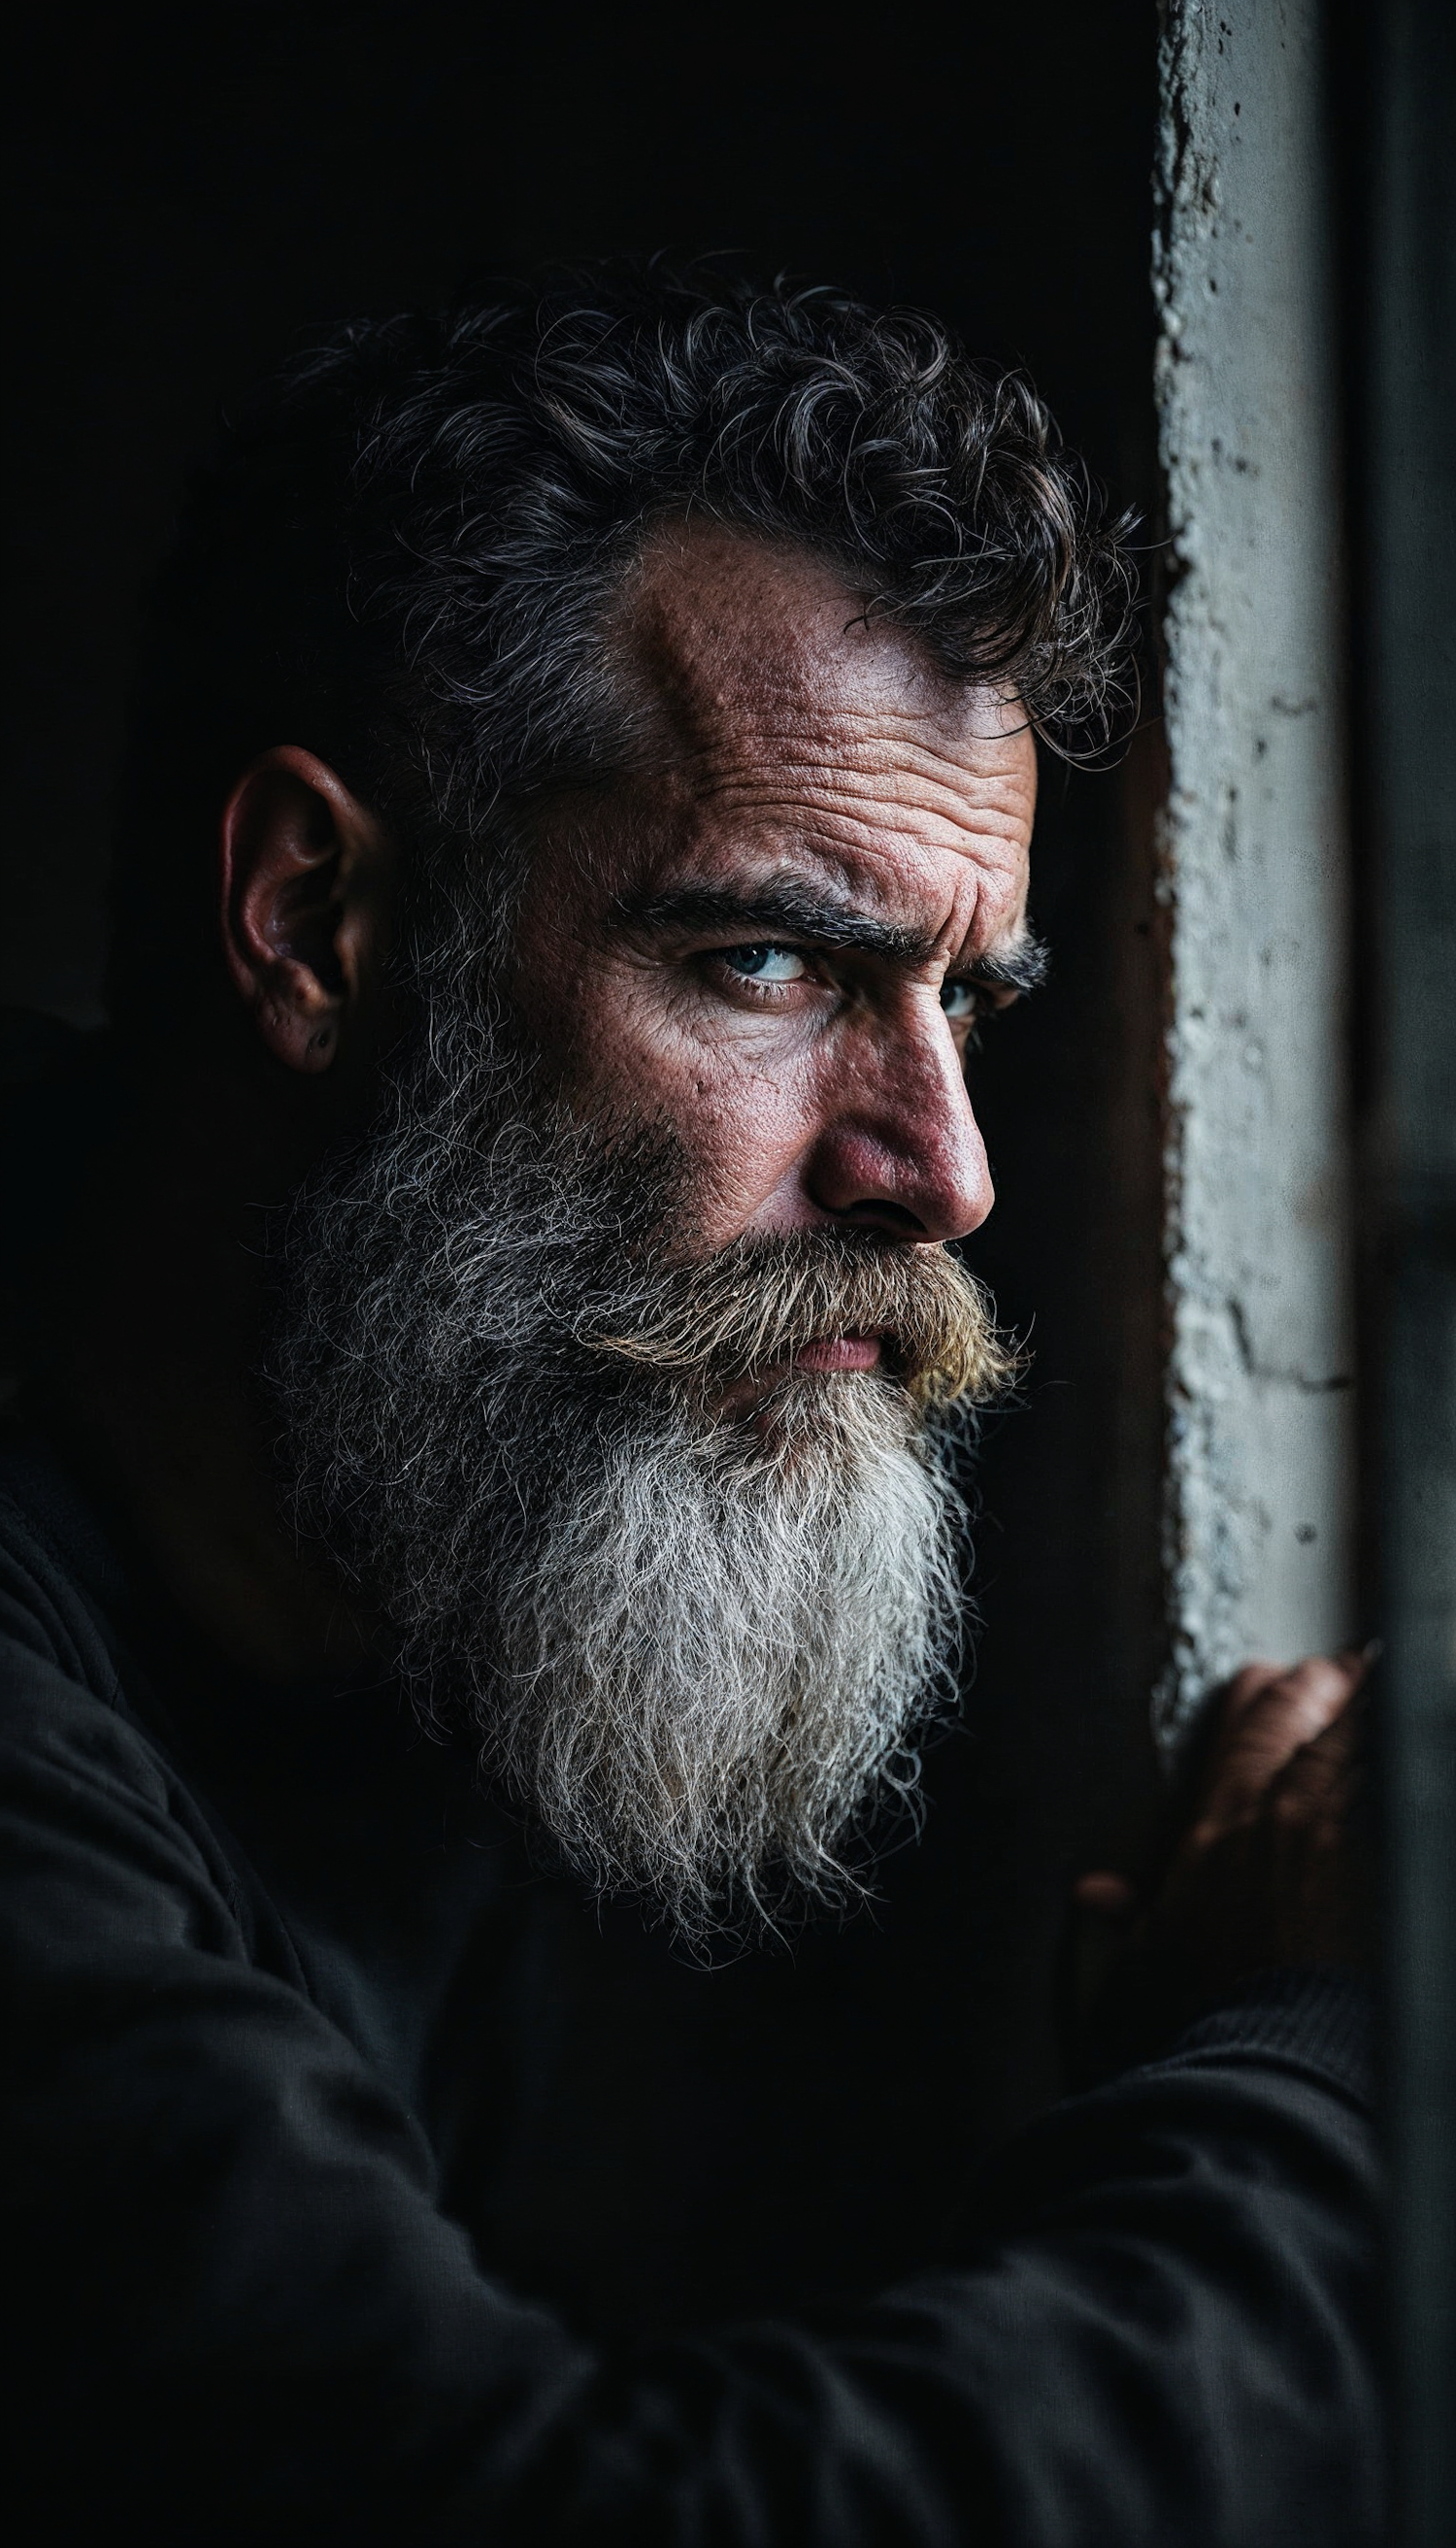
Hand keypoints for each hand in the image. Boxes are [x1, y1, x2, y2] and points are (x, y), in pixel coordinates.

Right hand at [1071, 1649, 1373, 2058]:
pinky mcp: (1385, 1872)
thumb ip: (1121, 1923)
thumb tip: (1098, 1895)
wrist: (1280, 2059)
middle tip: (1343, 1671)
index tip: (1281, 1679)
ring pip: (1366, 1741)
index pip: (1252, 1715)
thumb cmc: (1210, 2015)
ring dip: (1372, 1716)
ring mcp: (1348, 1838)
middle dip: (1329, 1686)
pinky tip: (1408, 1764)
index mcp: (1223, 1819)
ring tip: (1384, 1688)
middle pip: (1315, 1710)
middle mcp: (1288, 1811)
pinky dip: (1397, 1770)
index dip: (1270, 1689)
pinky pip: (1398, 1793)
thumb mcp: (1140, 1968)